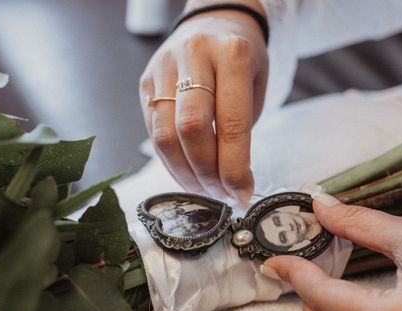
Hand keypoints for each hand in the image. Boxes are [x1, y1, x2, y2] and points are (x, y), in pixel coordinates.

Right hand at [139, 0, 268, 202]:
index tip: (243, 194)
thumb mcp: (256, 85)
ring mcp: (163, 68)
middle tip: (222, 194)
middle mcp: (194, 56)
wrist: (212, 24)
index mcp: (232, 55)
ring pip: (165, 136)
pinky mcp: (145, 83)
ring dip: (185, 174)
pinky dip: (172, 162)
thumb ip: (242, 129)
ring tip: (205, 189)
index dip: (235, 168)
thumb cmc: (241, 61)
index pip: (231, 124)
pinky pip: (153, 134)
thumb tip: (231, 183)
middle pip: (191, 130)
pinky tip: (188, 174)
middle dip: (208, 173)